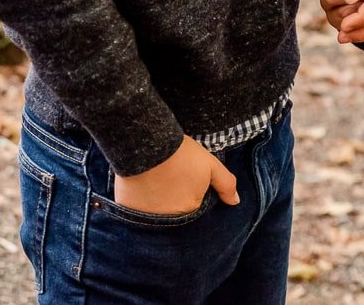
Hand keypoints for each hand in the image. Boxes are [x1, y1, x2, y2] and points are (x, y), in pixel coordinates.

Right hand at [113, 136, 238, 214]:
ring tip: (156, 182)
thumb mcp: (210, 165)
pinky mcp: (128, 211)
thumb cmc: (181, 154)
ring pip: (155, 214)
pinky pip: (136, 212)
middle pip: (175, 213)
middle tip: (170, 179)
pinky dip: (138, 203)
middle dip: (174, 200)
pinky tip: (141, 187)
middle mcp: (169, 220)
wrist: (148, 143)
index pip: (194, 209)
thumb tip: (235, 202)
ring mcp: (147, 217)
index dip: (191, 194)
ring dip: (157, 203)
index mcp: (190, 209)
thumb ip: (226, 184)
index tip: (185, 180)